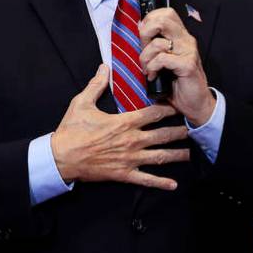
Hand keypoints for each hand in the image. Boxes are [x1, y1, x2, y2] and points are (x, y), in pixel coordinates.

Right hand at [50, 65, 189, 190]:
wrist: (62, 157)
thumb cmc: (71, 131)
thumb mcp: (81, 103)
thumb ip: (96, 85)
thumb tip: (104, 68)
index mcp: (123, 122)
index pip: (152, 114)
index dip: (167, 109)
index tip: (177, 106)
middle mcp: (131, 141)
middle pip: (162, 135)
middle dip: (178, 132)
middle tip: (190, 129)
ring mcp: (129, 159)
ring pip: (160, 157)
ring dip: (177, 155)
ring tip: (189, 153)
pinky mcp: (124, 174)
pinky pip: (146, 179)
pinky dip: (161, 183)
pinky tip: (174, 185)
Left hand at [139, 8, 214, 125]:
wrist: (196, 103)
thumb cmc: (177, 82)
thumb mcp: (164, 59)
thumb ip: (155, 43)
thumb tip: (139, 27)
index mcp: (180, 36)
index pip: (166, 13)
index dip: (150, 19)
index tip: (143, 36)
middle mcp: (186, 40)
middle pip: (161, 21)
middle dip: (145, 34)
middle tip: (143, 50)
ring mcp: (188, 51)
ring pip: (158, 43)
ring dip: (145, 57)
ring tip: (147, 68)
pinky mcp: (187, 65)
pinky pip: (161, 59)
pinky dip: (153, 68)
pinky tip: (154, 76)